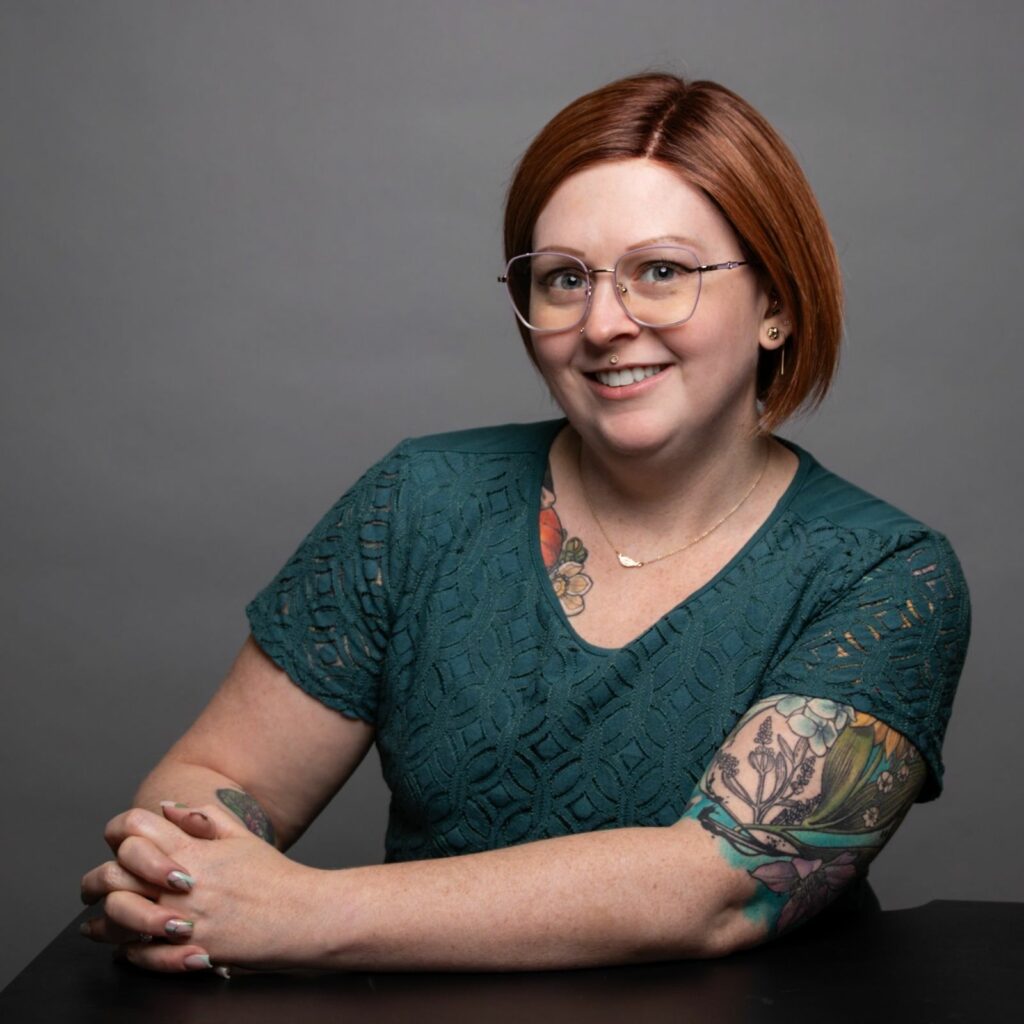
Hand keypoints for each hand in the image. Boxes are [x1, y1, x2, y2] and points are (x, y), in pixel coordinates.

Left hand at [81, 803, 316, 972]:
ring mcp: (183, 919)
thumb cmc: (274, 876)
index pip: (134, 829)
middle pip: (114, 874)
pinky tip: (124, 948)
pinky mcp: (188, 953)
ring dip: (102, 921)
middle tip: (91, 888)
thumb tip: (168, 808)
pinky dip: (127, 952)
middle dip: (95, 881)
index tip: (116, 844)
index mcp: (193, 851)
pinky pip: (140, 954)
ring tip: (96, 925)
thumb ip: (204, 816)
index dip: (119, 833)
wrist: (302, 915)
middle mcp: (181, 884)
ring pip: (118, 917)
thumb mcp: (242, 834)